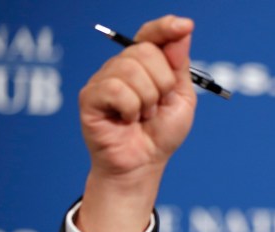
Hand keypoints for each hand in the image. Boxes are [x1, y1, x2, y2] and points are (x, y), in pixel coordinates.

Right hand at [76, 15, 196, 231]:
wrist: (145, 164)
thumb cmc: (161, 133)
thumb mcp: (181, 97)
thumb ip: (179, 65)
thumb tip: (182, 29)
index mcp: (145, 65)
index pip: (151, 35)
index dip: (165, 27)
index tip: (183, 25)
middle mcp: (121, 67)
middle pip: (145, 52)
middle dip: (162, 84)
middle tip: (156, 107)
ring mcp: (103, 80)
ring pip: (131, 70)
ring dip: (147, 101)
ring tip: (142, 116)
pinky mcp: (90, 97)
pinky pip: (116, 89)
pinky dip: (131, 108)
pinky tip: (127, 120)